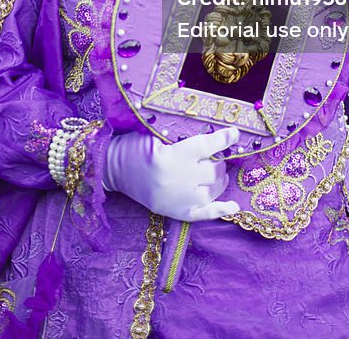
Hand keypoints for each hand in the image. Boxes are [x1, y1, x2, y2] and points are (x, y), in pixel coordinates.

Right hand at [102, 126, 240, 221]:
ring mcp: (178, 198)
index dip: (224, 139)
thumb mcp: (154, 134)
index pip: (207, 146)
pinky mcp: (175, 212)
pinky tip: (233, 206)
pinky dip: (220, 210)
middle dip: (218, 161)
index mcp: (172, 155)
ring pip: (213, 190)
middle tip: (213, 155)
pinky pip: (204, 214)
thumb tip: (211, 138)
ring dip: (219, 180)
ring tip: (216, 172)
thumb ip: (181, 136)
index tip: (235, 133)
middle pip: (213, 169)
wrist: (112, 169)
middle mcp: (178, 178)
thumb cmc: (133, 146)